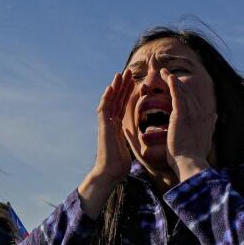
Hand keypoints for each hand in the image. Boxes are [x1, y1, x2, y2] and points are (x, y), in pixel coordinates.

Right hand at [78, 71, 135, 215]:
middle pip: (116, 100)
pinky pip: (104, 109)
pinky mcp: (103, 127)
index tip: (135, 82)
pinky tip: (111, 87)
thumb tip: (139, 138)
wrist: (110, 172)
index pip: (122, 105)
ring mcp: (106, 124)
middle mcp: (110, 123)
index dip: (128, 93)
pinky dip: (107, 98)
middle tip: (129, 72)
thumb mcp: (129, 147)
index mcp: (117, 126)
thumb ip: (131, 139)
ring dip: (115, 87)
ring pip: (110, 101)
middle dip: (123, 86)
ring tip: (120, 74)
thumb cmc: (119, 164)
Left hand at [163, 68, 216, 181]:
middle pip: (187, 92)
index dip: (184, 90)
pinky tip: (168, 76)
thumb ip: (209, 125)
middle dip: (176, 81)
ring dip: (171, 79)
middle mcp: (200, 113)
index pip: (193, 100)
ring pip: (181, 91)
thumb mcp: (204, 138)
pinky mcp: (181, 115)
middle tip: (165, 72)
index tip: (176, 83)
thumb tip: (216, 115)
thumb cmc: (193, 156)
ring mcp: (192, 113)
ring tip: (162, 71)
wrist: (191, 163)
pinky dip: (173, 84)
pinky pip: (177, 95)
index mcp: (204, 118)